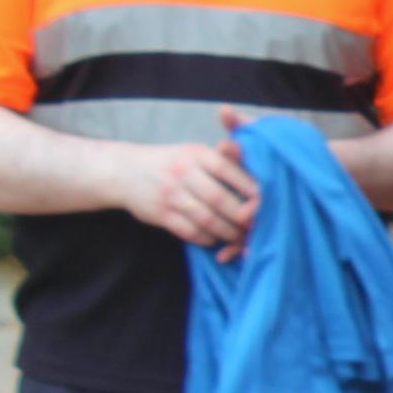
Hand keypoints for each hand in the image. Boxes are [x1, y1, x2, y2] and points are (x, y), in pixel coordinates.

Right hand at [121, 130, 257, 254]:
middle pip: (221, 199)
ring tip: (240, 237)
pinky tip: (216, 239)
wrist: (125, 170)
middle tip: (256, 227)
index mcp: (198, 154)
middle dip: (242, 217)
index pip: (231, 171)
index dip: (251, 190)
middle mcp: (183, 172)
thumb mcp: (196, 153)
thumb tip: (261, 183)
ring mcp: (170, 194)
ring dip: (228, 232)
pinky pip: (190, 231)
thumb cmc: (173, 163)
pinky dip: (207, 238)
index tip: (266, 203)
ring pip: (207, 219)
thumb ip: (225, 163)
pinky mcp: (160, 214)